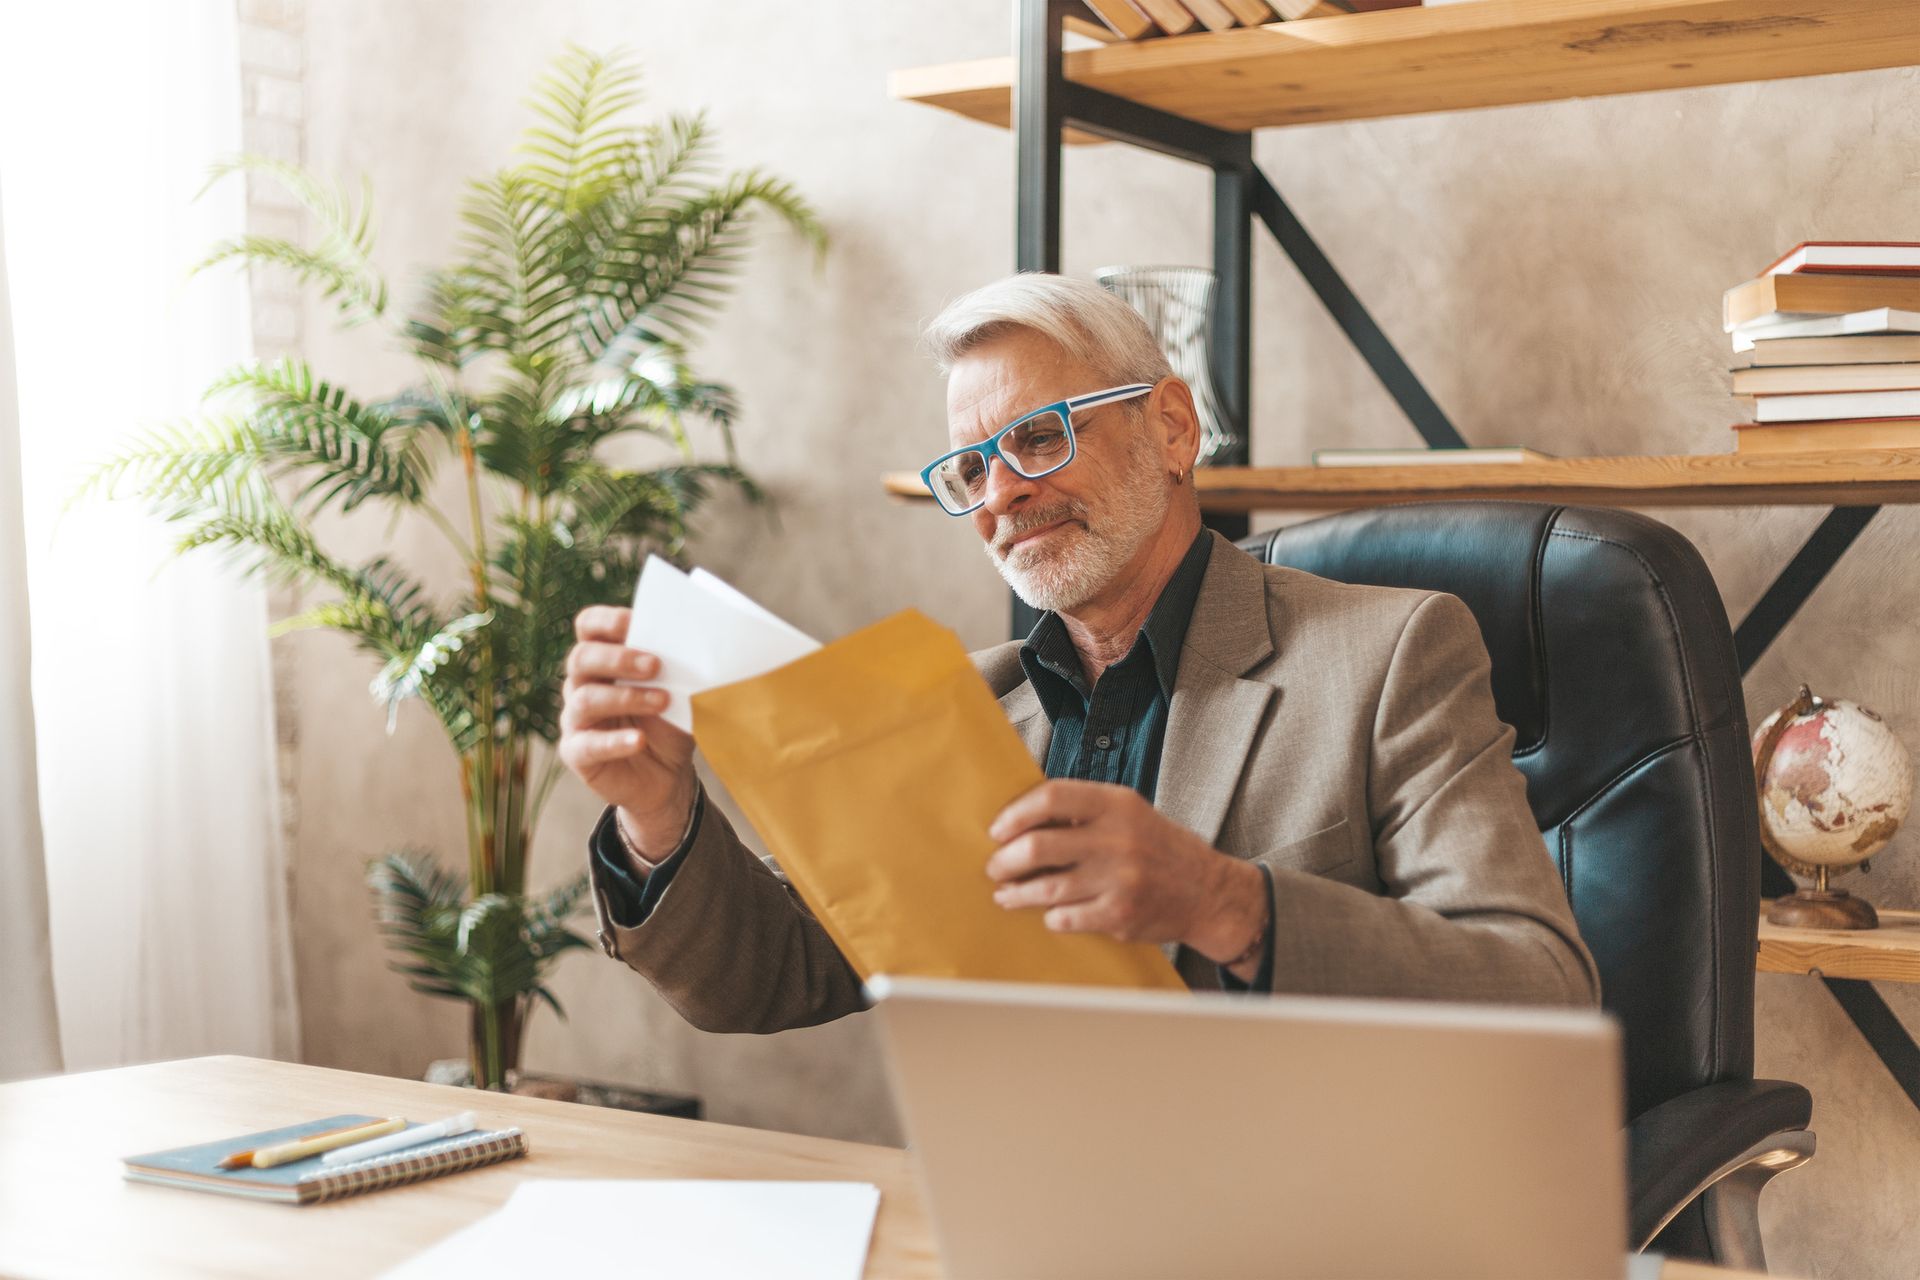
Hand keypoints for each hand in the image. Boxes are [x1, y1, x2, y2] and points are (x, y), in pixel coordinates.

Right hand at [558, 605, 697, 859]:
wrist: (667, 778)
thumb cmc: (668, 723)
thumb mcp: (679, 692)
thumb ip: (681, 668)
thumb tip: (707, 646)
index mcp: (603, 659)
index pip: (588, 626)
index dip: (607, 621)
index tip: (637, 622)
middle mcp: (581, 684)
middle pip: (581, 658)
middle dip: (618, 658)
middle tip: (655, 665)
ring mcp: (575, 719)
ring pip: (585, 699)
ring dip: (626, 697)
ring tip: (662, 701)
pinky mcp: (577, 753)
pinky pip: (587, 744)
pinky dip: (615, 741)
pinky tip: (639, 740)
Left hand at [984, 779, 1266, 966]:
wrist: (1207, 892)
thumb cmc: (1160, 849)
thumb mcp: (1130, 812)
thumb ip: (1084, 810)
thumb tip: (1022, 816)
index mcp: (1116, 804)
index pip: (1050, 798)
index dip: (1015, 814)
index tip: (998, 830)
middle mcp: (1118, 838)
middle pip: (1038, 846)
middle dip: (1005, 860)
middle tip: (995, 867)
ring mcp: (1119, 879)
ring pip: (1045, 888)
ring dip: (1016, 893)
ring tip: (1005, 894)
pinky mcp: (1119, 914)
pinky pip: (1065, 918)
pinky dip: (1050, 917)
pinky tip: (1048, 914)